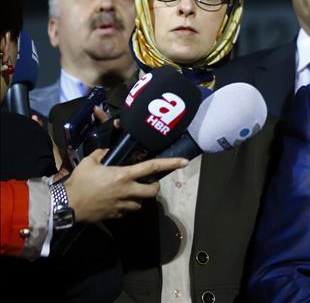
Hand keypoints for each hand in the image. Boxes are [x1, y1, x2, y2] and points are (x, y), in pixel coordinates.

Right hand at [63, 149, 187, 222]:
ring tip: (130, 193)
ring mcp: (123, 205)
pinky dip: (126, 207)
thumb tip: (108, 151)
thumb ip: (102, 154)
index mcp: (124, 175)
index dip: (170, 164)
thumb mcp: (89, 162)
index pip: (152, 167)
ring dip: (139, 198)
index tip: (184, 162)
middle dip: (154, 187)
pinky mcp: (116, 215)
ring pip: (141, 204)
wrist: (67, 205)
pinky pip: (127, 211)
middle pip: (152, 191)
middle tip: (149, 183)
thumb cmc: (79, 182)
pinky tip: (116, 202)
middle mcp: (127, 191)